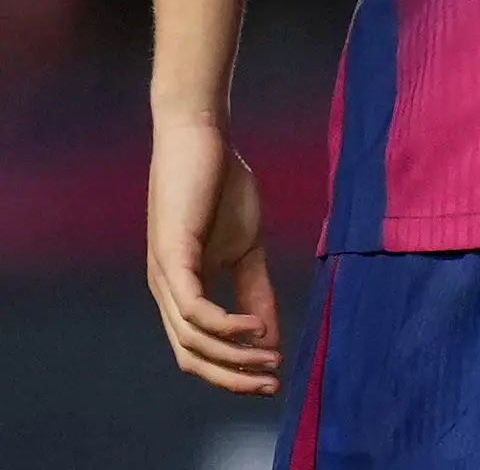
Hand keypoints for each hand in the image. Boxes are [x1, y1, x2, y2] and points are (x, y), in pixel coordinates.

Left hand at [147, 111, 279, 394]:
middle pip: (190, 356)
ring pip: (191, 339)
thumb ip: (255, 289)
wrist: (202, 138)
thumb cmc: (222, 187)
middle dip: (231, 377)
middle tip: (271, 384)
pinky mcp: (171, 257)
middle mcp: (165, 292)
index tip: (272, 379)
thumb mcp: (248, 246)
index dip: (232, 371)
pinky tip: (254, 328)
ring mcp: (165, 277)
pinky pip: (193, 308)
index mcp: (181, 291)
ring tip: (271, 357)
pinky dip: (224, 325)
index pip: (198, 349)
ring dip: (232, 356)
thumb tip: (268, 333)